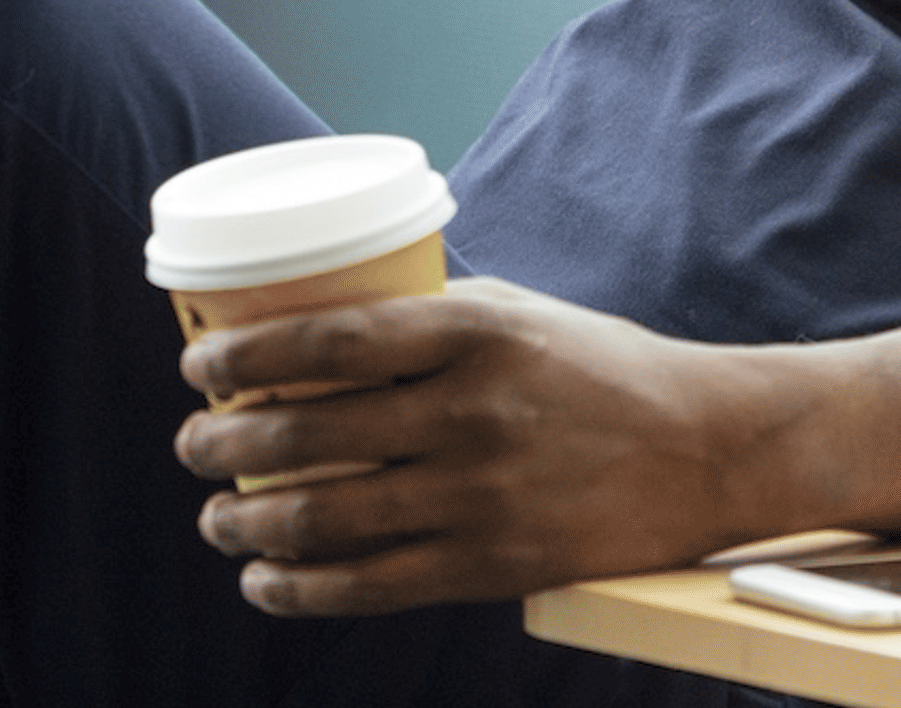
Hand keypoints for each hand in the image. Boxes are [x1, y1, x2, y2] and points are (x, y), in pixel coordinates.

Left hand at [174, 278, 822, 614]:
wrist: (707, 449)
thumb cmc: (602, 369)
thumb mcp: (519, 312)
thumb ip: (430, 321)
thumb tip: (320, 328)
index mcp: (474, 331)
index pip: (328, 341)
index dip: (245, 359)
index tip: (201, 372)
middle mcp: (471, 411)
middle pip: (309, 433)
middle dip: (224, 446)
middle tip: (192, 447)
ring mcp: (480, 495)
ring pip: (325, 518)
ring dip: (246, 523)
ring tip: (218, 517)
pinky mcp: (493, 566)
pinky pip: (369, 587)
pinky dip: (299, 589)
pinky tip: (265, 580)